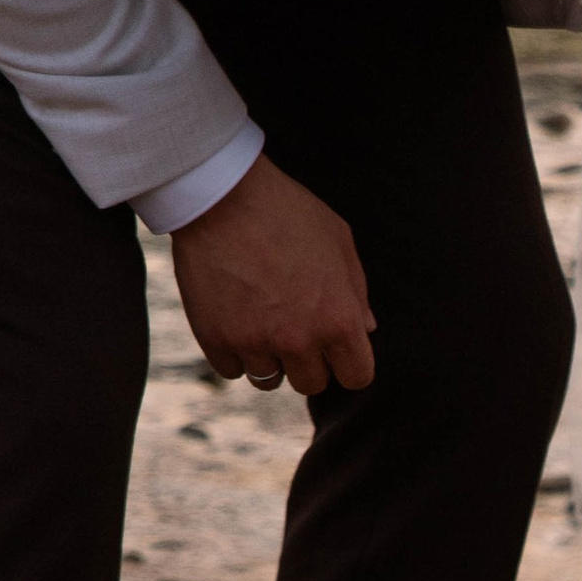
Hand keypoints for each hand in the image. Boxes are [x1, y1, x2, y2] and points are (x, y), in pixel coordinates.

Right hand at [172, 155, 375, 396]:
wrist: (222, 196)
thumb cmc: (287, 212)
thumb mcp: (339, 241)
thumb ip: (356, 291)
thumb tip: (366, 329)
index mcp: (339, 320)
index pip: (357, 377)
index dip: (348, 365)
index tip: (336, 351)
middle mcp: (299, 340)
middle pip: (311, 384)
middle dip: (307, 361)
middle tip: (292, 325)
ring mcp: (255, 343)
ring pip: (268, 380)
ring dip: (267, 357)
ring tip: (259, 317)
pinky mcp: (215, 339)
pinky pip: (231, 370)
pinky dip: (233, 352)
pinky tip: (233, 320)